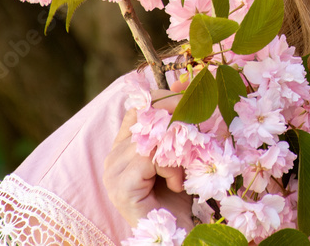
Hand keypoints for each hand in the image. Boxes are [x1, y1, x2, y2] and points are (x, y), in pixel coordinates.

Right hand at [103, 84, 191, 226]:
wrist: (175, 233)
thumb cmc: (181, 195)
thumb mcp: (185, 150)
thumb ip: (183, 119)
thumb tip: (186, 79)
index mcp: (126, 143)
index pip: (143, 104)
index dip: (170, 98)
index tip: (194, 97)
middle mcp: (114, 154)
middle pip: (148, 115)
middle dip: (180, 122)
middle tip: (197, 139)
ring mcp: (113, 170)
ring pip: (153, 136)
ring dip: (179, 152)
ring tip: (183, 172)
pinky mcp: (120, 185)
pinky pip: (151, 157)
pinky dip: (172, 168)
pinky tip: (176, 184)